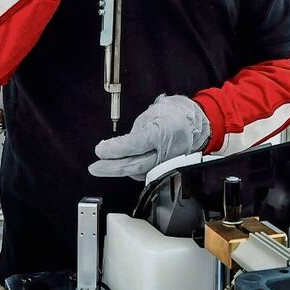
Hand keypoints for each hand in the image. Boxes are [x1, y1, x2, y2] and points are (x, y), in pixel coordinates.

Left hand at [88, 95, 210, 180]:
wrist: (194, 124)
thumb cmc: (173, 116)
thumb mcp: (151, 115)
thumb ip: (134, 133)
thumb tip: (115, 147)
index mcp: (164, 133)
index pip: (136, 145)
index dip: (116, 149)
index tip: (101, 150)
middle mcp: (167, 152)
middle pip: (137, 165)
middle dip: (112, 168)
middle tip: (95, 167)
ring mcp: (168, 164)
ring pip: (139, 172)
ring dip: (119, 170)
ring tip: (102, 165)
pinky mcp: (167, 171)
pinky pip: (145, 173)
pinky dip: (131, 170)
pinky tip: (121, 165)